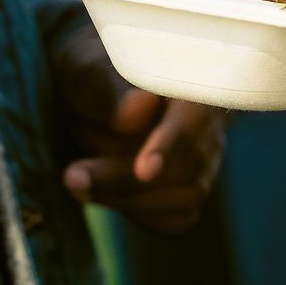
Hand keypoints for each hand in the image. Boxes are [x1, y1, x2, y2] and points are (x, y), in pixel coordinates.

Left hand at [52, 25, 227, 233]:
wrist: (96, 87)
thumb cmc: (92, 68)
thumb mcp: (88, 65)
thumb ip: (109, 87)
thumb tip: (136, 113)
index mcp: (196, 81)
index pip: (197, 117)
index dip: (172, 144)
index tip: (144, 170)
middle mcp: (212, 123)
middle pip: (189, 167)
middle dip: (126, 180)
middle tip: (72, 177)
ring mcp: (206, 158)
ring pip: (187, 198)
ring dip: (128, 200)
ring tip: (77, 182)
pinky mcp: (190, 189)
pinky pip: (177, 219)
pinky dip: (140, 215)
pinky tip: (104, 193)